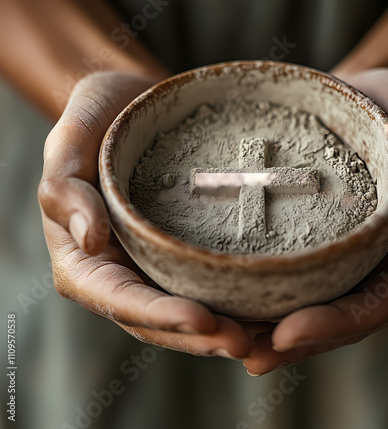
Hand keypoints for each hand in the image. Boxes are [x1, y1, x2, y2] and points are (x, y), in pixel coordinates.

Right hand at [39, 71, 250, 358]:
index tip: (203, 320)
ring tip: (265, 336)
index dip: (158, 315)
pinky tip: (266, 302)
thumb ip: (64, 188)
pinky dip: (231, 297)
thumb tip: (88, 240)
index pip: (117, 297)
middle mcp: (119, 268)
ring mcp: (152, 261)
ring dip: (221, 329)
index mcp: (84, 255)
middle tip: (247, 342)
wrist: (130, 102)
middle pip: (156, 318)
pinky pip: (204, 280)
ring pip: (184, 309)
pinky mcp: (180, 248)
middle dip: (199, 336)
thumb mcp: (69, 141)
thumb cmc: (95, 118)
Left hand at [243, 68, 387, 374]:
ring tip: (228, 342)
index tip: (288, 333)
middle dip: (295, 341)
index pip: (378, 304)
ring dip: (272, 331)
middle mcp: (379, 266)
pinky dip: (263, 294)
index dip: (336, 325)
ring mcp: (345, 258)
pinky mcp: (316, 243)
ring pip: (312, 305)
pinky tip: (228, 301)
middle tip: (248, 355)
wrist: (361, 98)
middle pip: (339, 319)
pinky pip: (292, 276)